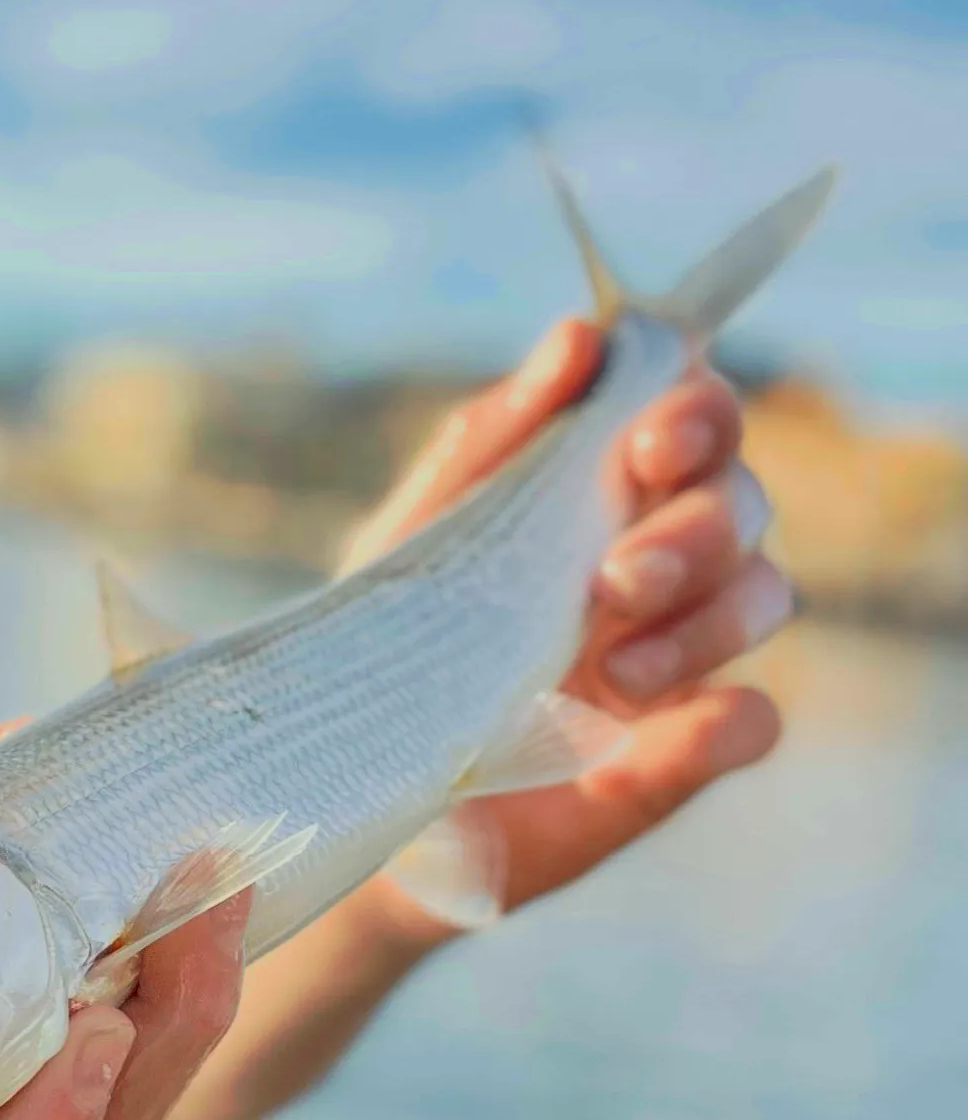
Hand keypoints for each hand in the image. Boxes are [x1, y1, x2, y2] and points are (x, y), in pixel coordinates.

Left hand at [344, 318, 784, 930]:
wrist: (356, 783)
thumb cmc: (392, 643)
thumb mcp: (418, 537)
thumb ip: (492, 442)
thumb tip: (580, 336)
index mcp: (598, 501)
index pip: (692, 423)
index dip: (695, 412)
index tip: (645, 442)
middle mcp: (652, 568)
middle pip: (742, 504)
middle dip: (695, 528)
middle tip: (613, 579)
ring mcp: (670, 659)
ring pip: (764, 596)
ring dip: (708, 618)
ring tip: (615, 668)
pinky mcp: (669, 755)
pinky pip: (751, 722)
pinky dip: (730, 719)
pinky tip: (668, 723)